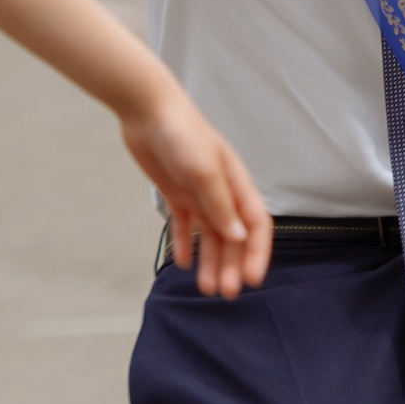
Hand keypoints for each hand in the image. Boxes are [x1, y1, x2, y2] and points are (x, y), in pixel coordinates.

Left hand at [123, 78, 273, 298]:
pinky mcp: (176, 192)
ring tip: (206, 289)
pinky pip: (184, 225)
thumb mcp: (204, 171)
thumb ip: (220, 205)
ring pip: (210, 236)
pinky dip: (185, 244)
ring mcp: (198, 193)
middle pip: (234, 237)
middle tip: (226, 294)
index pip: (256, 225)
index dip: (257, 253)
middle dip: (233, 265)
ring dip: (211, 262)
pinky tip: (183, 263)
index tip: (252, 281)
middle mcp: (222, 192)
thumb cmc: (182, 133)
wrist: (147, 109)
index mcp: (237, 184)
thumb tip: (238, 236)